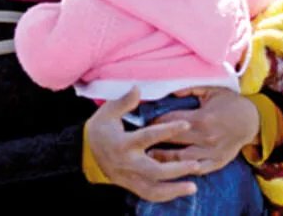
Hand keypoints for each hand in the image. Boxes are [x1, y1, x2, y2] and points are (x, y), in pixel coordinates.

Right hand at [85, 87, 199, 202]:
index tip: (186, 124)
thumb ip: (124, 101)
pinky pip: (151, 195)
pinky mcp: (131, 186)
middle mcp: (128, 163)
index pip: (149, 136)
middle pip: (155, 170)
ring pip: (154, 189)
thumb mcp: (107, 112)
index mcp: (123, 143)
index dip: (168, 130)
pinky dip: (167, 195)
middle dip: (176, 169)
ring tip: (194, 186)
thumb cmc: (100, 130)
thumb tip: (138, 88)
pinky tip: (182, 192)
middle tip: (196, 164)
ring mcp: (129, 177)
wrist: (86, 153)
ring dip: (174, 189)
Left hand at [149, 87, 259, 174]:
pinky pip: (197, 170)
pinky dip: (183, 169)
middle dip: (155, 139)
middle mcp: (206, 138)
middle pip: (173, 140)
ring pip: (182, 159)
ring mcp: (212, 152)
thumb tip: (170, 90)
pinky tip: (170, 169)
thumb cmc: (230, 102)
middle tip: (139, 139)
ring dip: (164, 158)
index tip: (143, 120)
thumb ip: (190, 89)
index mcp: (202, 119)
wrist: (252, 121)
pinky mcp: (217, 163)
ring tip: (148, 156)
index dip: (155, 121)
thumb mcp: (212, 89)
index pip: (171, 121)